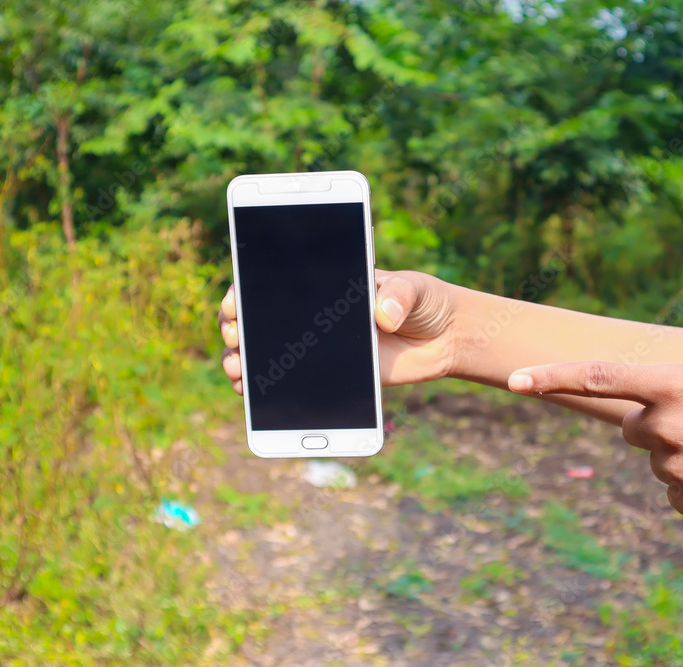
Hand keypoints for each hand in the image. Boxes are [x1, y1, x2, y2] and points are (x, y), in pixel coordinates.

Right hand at [219, 269, 458, 393]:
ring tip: (237, 367)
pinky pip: (289, 383)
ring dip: (240, 359)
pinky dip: (264, 388)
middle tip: (237, 334)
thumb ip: (400, 294)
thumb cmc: (427, 301)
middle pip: (258, 318)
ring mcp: (317, 346)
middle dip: (236, 325)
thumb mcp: (416, 288)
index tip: (237, 300)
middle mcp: (313, 315)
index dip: (246, 290)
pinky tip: (250, 392)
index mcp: (326, 284)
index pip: (274, 281)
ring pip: (264, 352)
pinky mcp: (330, 376)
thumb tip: (384, 312)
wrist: (446, 338)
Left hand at [508, 234, 682, 523]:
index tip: (514, 381)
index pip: (597, 378)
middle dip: (658, 417)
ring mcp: (677, 472)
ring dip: (681, 449)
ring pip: (655, 458)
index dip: (552, 377)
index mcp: (674, 386)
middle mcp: (667, 431)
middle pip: (632, 423)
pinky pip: (673, 490)